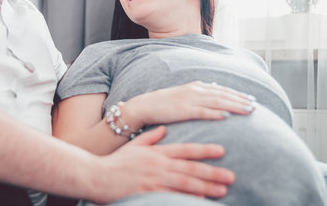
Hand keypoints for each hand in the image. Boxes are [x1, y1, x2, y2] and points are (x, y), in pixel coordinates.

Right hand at [90, 126, 233, 203]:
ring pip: (184, 183)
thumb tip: (164, 129)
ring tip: (223, 190)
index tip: (221, 150)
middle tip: (231, 176)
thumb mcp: (134, 145)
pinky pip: (171, 196)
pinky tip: (200, 200)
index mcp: (156, 152)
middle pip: (190, 168)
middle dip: (212, 172)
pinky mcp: (147, 193)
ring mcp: (153, 180)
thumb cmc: (115, 162)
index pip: (185, 150)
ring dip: (206, 187)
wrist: (95, 175)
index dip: (204, 150)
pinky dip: (186, 198)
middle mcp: (158, 164)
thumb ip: (151, 137)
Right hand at [123, 81, 255, 128]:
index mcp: (196, 87)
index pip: (221, 90)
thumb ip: (200, 94)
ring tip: (247, 110)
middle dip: (240, 100)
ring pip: (216, 102)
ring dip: (234, 106)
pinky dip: (215, 113)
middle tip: (255, 105)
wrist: (145, 106)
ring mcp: (189, 99)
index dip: (237, 94)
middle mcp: (195, 90)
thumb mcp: (184, 95)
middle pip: (223, 94)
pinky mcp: (182, 109)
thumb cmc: (165, 103)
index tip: (251, 99)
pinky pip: (202, 111)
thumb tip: (216, 92)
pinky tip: (226, 116)